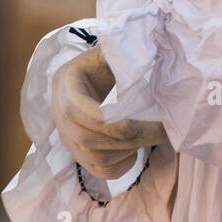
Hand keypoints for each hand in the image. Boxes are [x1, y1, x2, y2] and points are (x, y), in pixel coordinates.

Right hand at [51, 42, 166, 180]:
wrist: (90, 75)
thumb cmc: (103, 61)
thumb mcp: (108, 51)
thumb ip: (121, 52)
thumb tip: (144, 53)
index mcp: (65, 85)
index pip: (77, 112)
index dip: (106, 121)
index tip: (137, 121)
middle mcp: (59, 115)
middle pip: (87, 140)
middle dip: (128, 138)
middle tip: (162, 131)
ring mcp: (68, 138)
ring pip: (95, 158)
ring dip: (128, 151)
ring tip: (153, 135)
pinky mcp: (80, 154)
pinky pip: (99, 170)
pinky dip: (121, 165)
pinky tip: (137, 149)